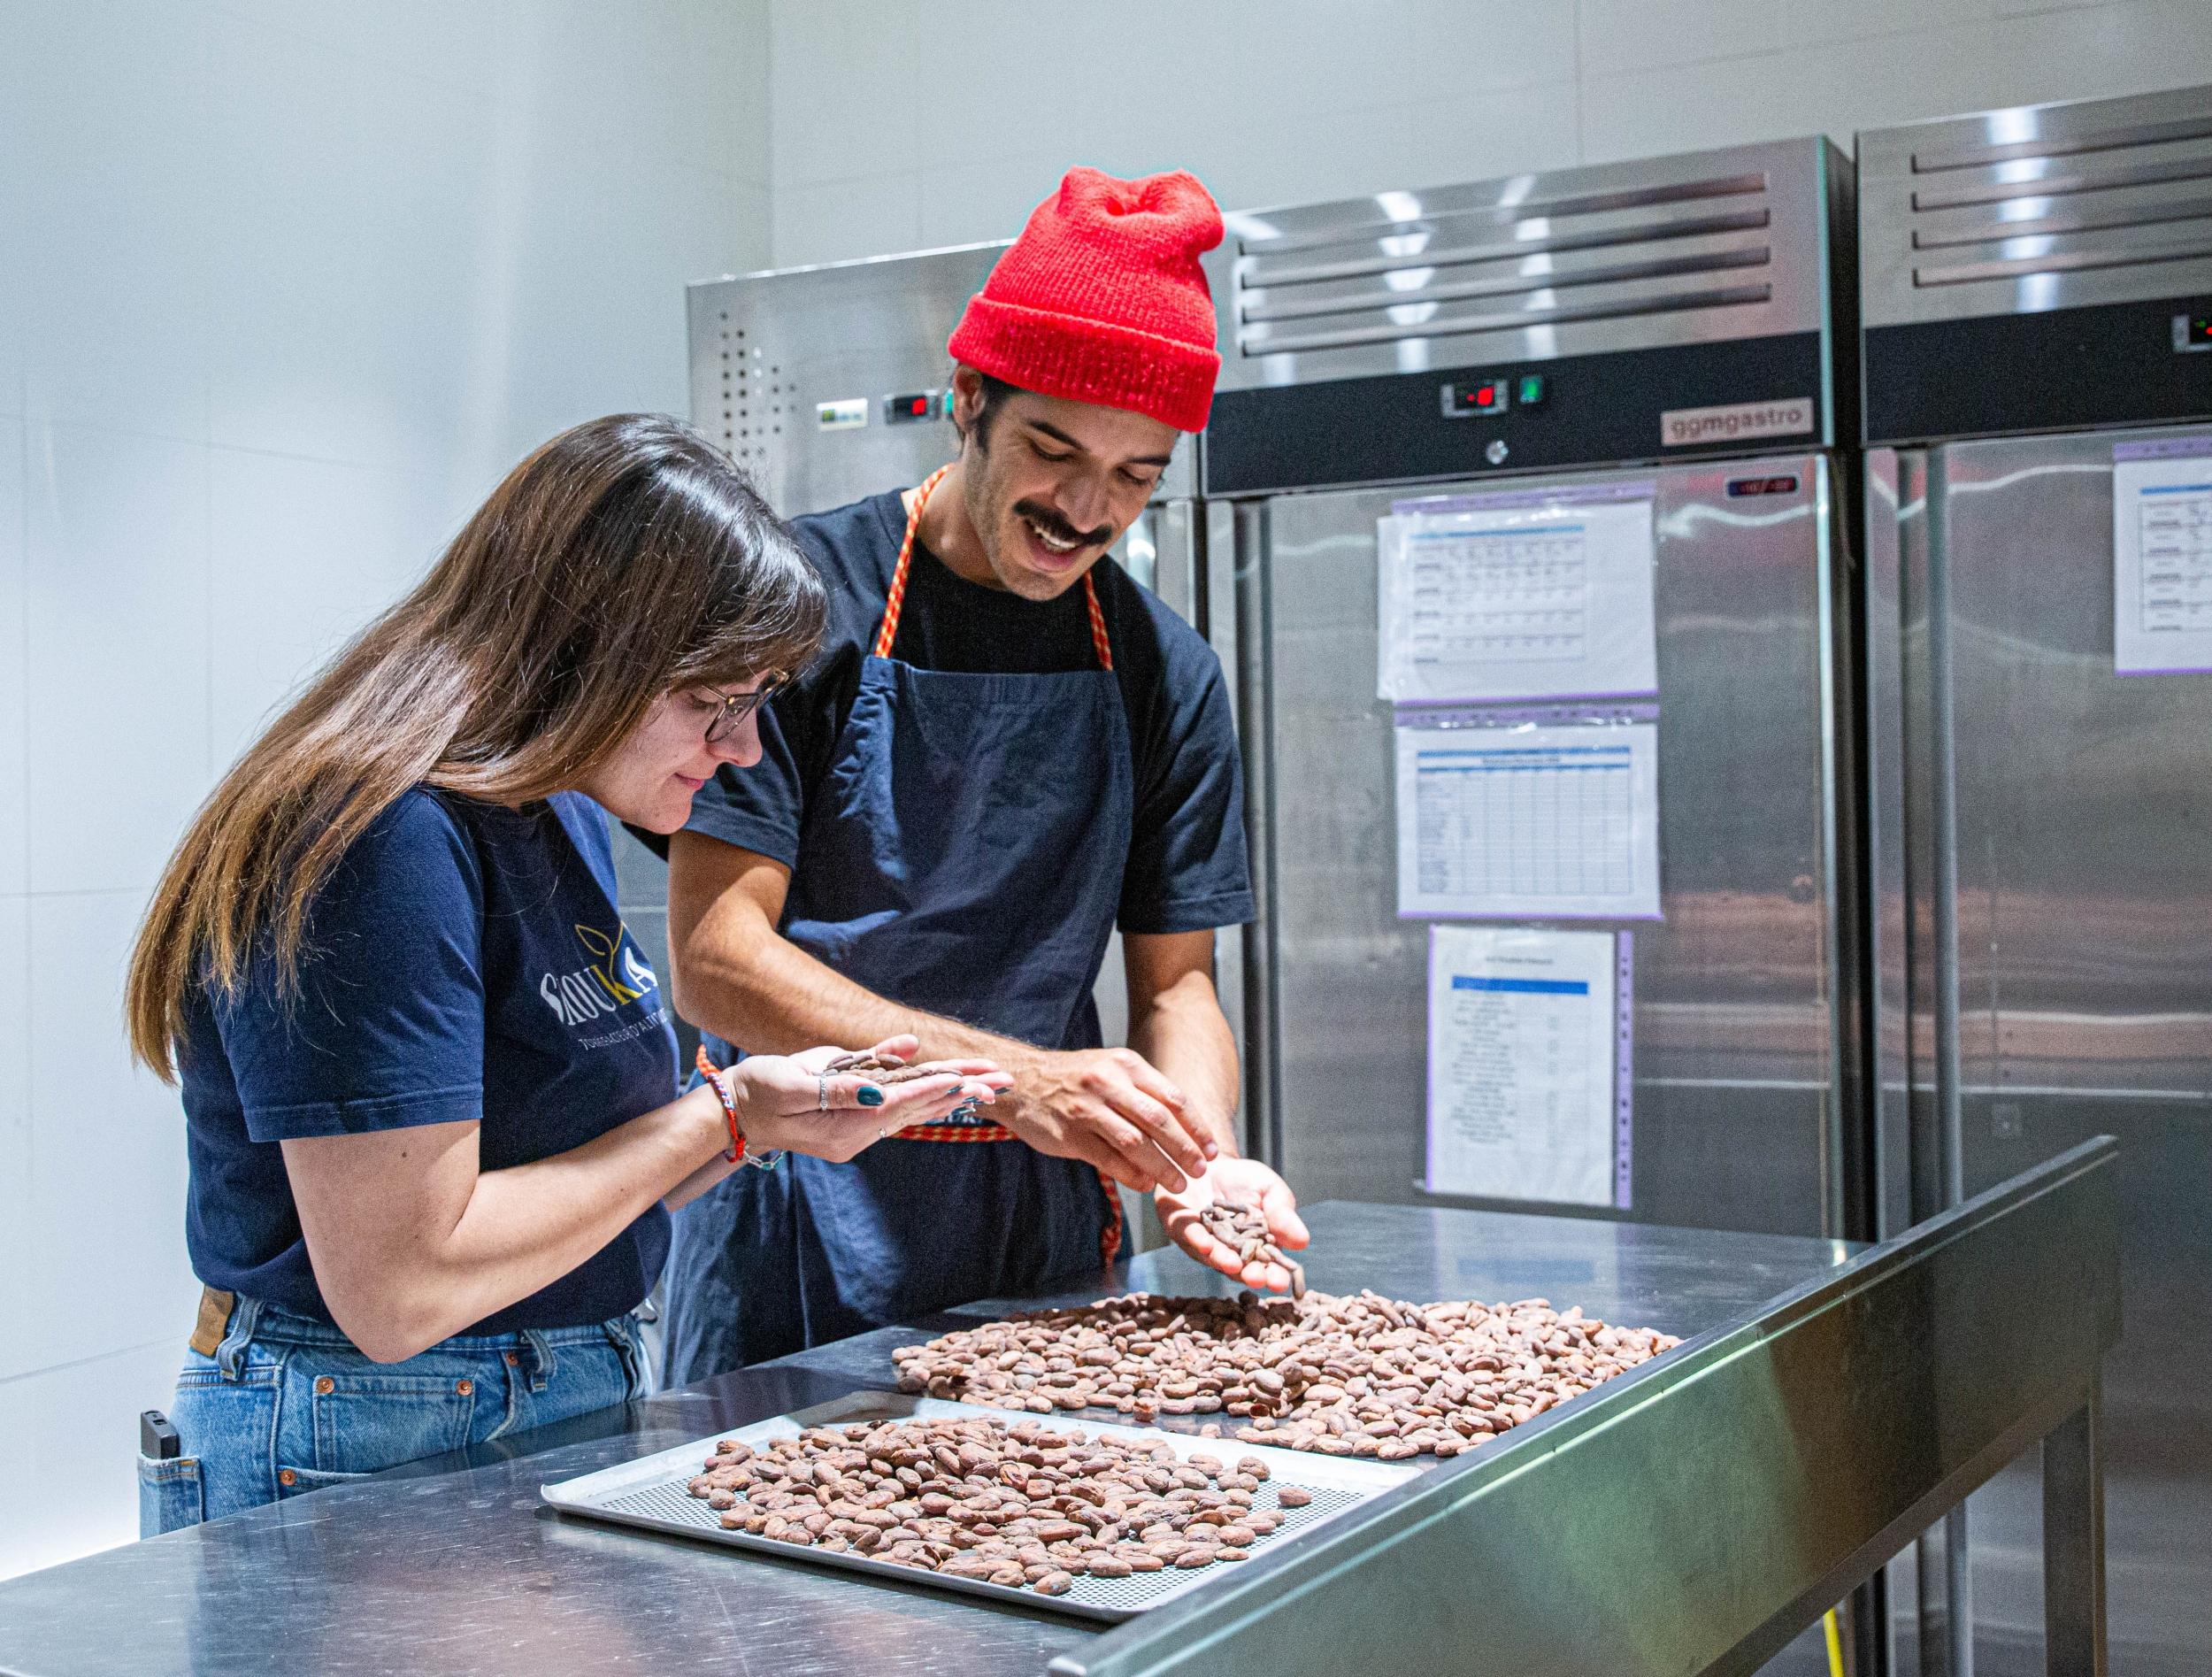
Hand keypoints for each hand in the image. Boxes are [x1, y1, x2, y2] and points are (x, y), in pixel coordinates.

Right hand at [733, 1035, 1010, 1162]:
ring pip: (913, 1102)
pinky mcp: (852, 1105)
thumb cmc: (759, 1093)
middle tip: (1002, 1079)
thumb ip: (837, 1089)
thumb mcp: (792, 1086)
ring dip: (951, 1088)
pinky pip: (892, 1092)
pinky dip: (918, 1079)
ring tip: (988, 1080)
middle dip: (961, 1090)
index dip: (934, 1088)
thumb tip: (880, 1087)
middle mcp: (859, 1127)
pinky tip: (941, 1069)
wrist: (737, 1108)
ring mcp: (857, 1118)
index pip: (901, 1104)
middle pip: (919, 1105)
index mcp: (846, 1128)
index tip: (967, 1078)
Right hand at [996, 1046, 1217, 1193]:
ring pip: (1135, 1141)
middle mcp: (1108, 1082)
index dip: (1196, 1128)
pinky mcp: (1069, 1134)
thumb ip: (1143, 1094)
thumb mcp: (1112, 1070)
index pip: (1172, 1098)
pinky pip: (1108, 1158)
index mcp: (1126, 1065)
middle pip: (1158, 1120)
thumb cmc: (1075, 1080)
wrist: (1022, 1080)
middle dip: (1184, 1149)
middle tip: (1200, 1171)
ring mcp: (1087, 1108)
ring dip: (1161, 1166)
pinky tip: (1145, 1184)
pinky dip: (1131, 1174)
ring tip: (1178, 1184)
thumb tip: (1183, 1131)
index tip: (1211, 1151)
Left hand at [1156, 1157, 1308, 1292]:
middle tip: (1257, 1278)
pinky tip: (1206, 1243)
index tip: (1281, 1282)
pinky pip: (1188, 1235)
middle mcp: (1228, 1250)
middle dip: (1249, 1274)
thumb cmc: (1246, 1179)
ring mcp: (1203, 1241)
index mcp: (1255, 1246)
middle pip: (1241, 1268)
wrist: (1211, 1158)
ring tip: (1234, 1264)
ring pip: (1214, 1256)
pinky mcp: (1180, 1226)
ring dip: (1223, 1261)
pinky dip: (1197, 1240)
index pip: (1268, 1266)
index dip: (1274, 1275)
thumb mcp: (1270, 1190)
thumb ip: (1283, 1215)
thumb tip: (1303, 1242)